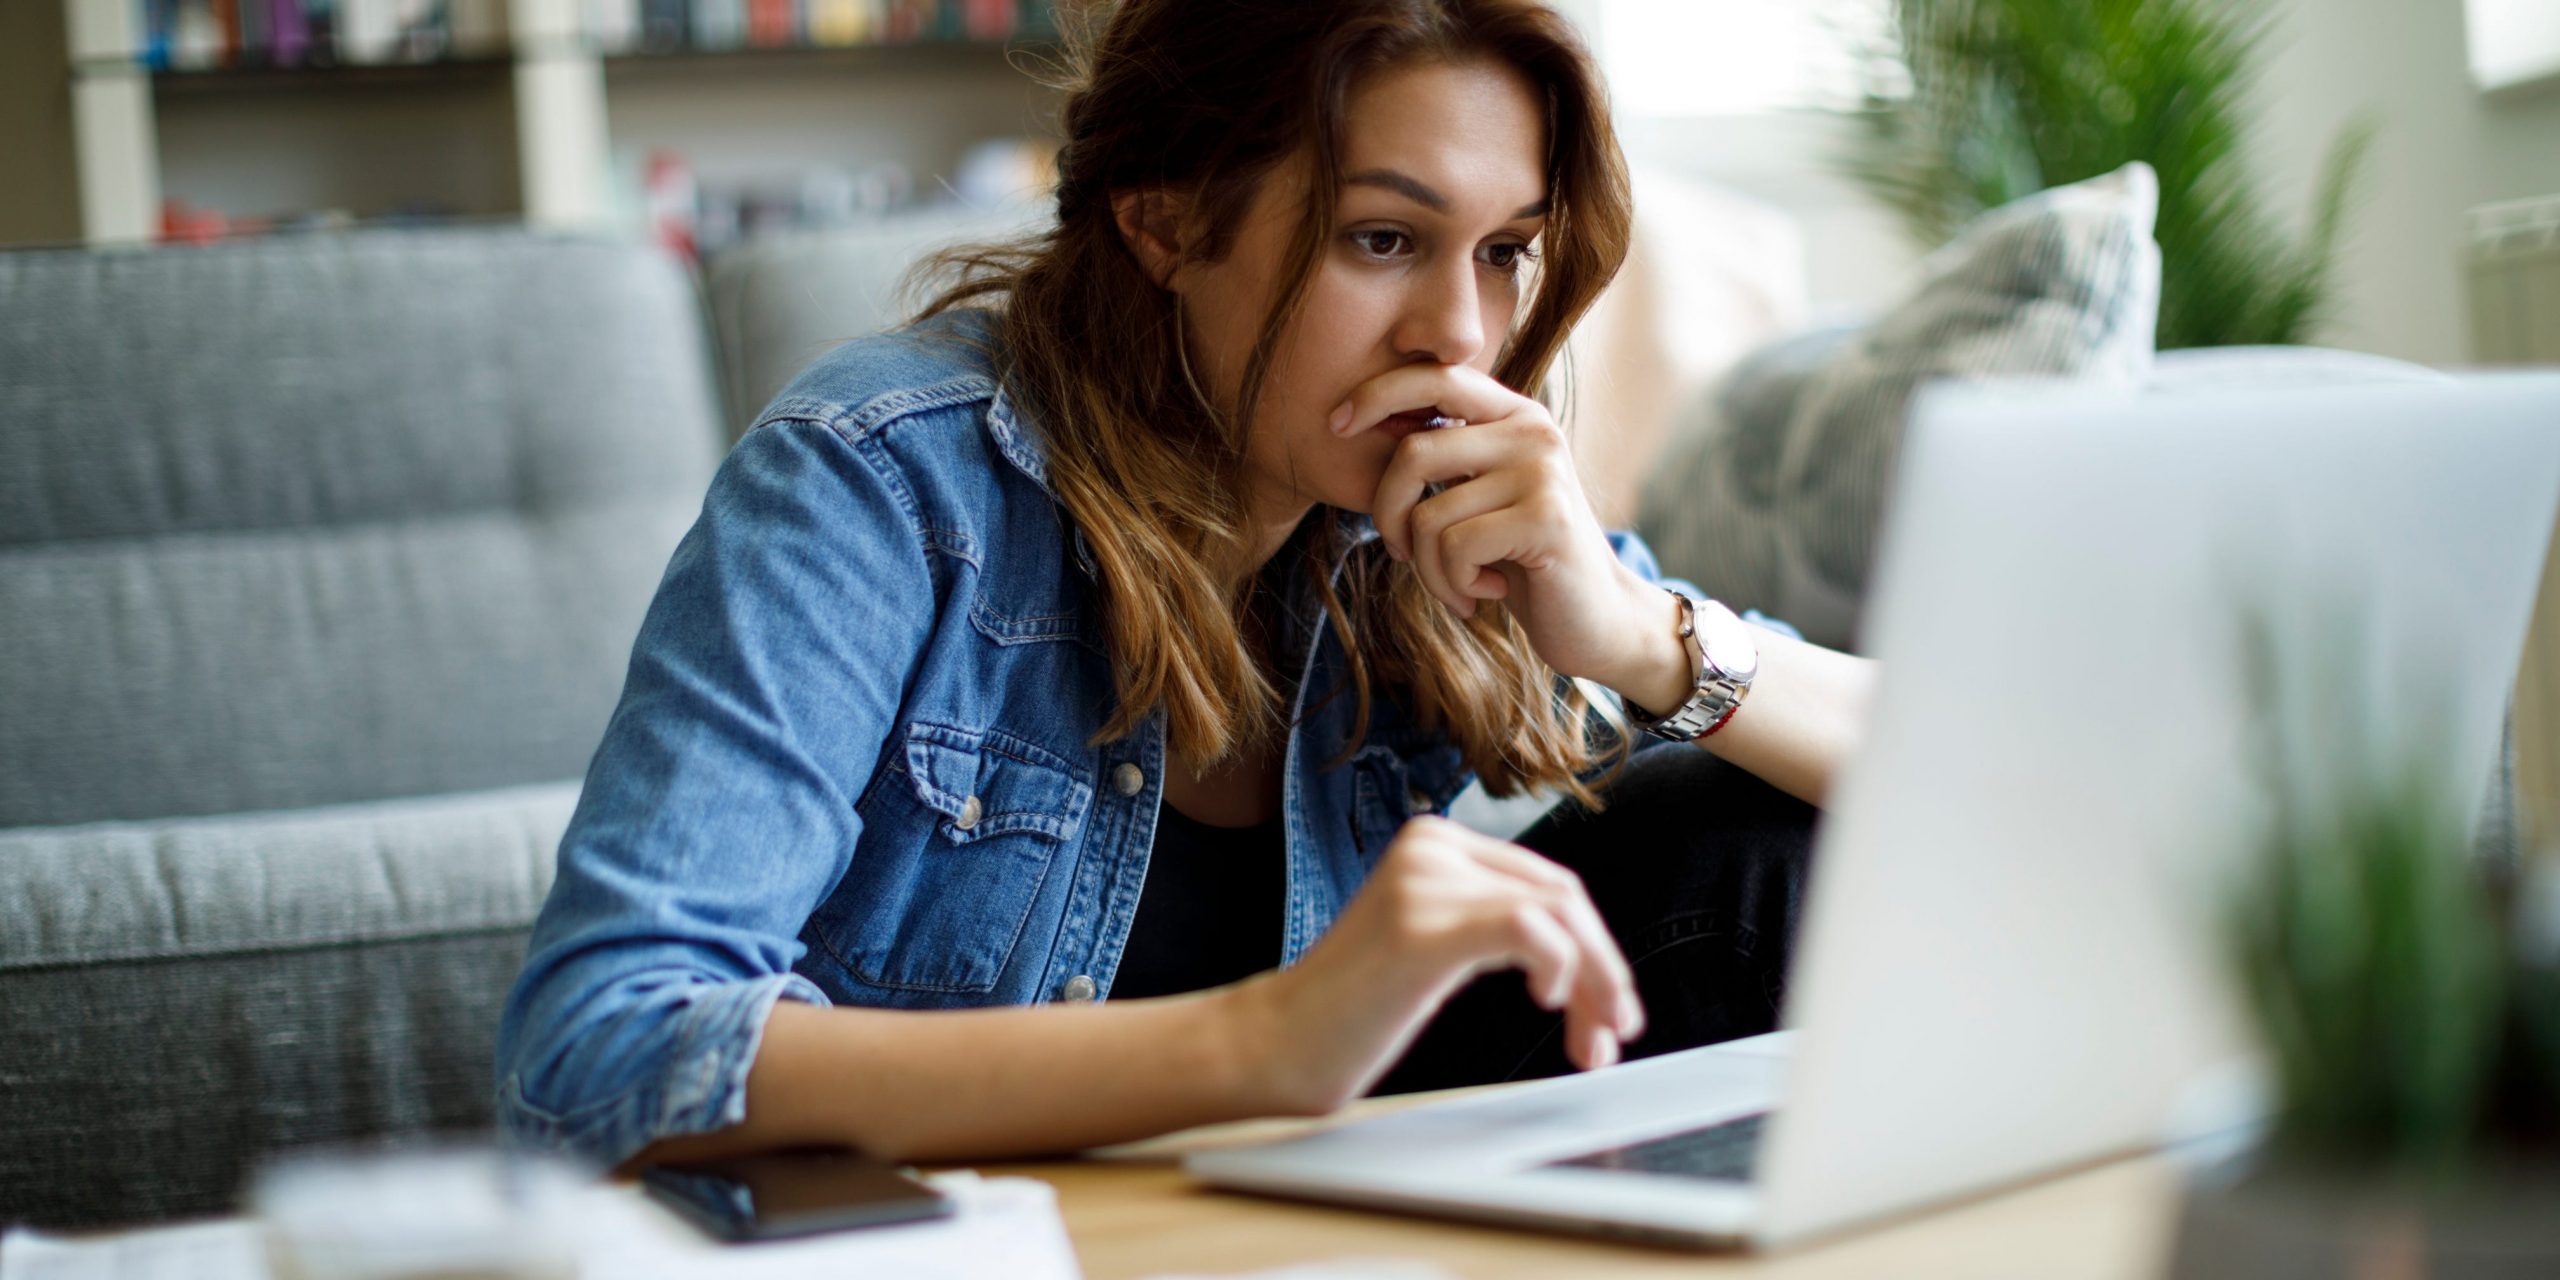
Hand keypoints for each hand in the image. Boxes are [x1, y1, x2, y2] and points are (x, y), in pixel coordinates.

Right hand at [1222, 815, 1644, 1114]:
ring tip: (1592, 1041)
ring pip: (1558, 912)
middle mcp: (1432, 845)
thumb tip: (1593, 954)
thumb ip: (1493, 922)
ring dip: (1594, 983)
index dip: (1595, 947)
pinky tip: (1549, 1000)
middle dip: (1605, 968)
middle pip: (1563, 894)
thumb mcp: (1434, 942)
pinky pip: (1529, 929)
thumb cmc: (1355, 1009)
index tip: (1608, 1009)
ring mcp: (1424, 881)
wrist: (1277, 1044)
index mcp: (1435, 840)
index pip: (1547, 881)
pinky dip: (1560, 967)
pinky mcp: (1424, 926)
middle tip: (1614, 1033)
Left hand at [1330, 363, 1667, 685]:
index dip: (1378, 393)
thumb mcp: (1479, 497)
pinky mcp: (1546, 519)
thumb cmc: (1521, 560)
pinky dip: (1453, 585)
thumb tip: (1361, 421)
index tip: (1336, 426)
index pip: (1435, 377)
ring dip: (1428, 569)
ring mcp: (1543, 472)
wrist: (1595, 619)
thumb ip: (1442, 460)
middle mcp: (1532, 431)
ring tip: (1458, 587)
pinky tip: (1485, 594)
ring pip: (1428, 516)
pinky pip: (1455, 549)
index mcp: (1513, 415)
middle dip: (1387, 515)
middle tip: (1402, 553)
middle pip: (1413, 454)